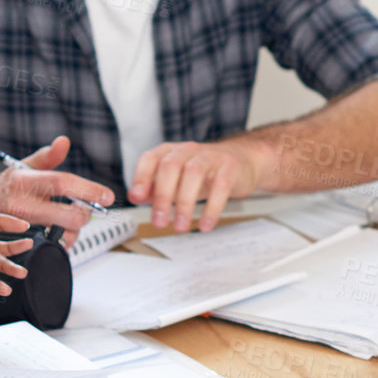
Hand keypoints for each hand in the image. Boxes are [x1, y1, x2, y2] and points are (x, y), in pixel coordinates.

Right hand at [0, 136, 114, 243]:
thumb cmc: (8, 185)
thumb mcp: (24, 166)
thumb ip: (48, 156)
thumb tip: (64, 141)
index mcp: (27, 182)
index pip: (63, 183)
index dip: (88, 189)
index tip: (108, 196)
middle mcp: (25, 206)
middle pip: (69, 215)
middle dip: (86, 213)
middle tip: (88, 209)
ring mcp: (25, 227)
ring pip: (65, 233)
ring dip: (76, 228)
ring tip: (71, 218)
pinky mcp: (26, 242)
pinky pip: (56, 245)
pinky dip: (65, 239)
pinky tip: (62, 230)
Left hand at [128, 138, 269, 231]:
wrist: (241, 162)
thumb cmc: (205, 172)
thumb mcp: (177, 179)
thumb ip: (155, 187)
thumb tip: (136, 197)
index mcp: (171, 152)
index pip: (151, 158)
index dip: (142, 177)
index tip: (138, 199)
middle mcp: (188, 150)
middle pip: (170, 166)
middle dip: (163, 196)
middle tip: (160, 222)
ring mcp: (210, 156)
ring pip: (194, 173)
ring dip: (184, 203)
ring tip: (180, 226)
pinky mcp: (230, 167)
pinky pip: (221, 186)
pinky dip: (212, 208)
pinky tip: (205, 224)